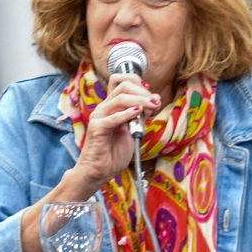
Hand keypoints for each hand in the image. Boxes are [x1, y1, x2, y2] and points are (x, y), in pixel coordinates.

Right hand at [70, 76, 159, 191]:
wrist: (100, 170)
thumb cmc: (115, 152)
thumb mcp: (133, 130)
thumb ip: (141, 115)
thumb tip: (155, 99)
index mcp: (112, 106)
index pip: (121, 81)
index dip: (138, 83)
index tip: (152, 95)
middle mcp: (104, 108)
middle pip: (122, 85)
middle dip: (142, 91)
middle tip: (154, 103)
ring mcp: (99, 116)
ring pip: (119, 98)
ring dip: (140, 100)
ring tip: (152, 106)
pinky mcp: (97, 128)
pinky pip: (113, 117)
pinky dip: (127, 113)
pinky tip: (138, 113)